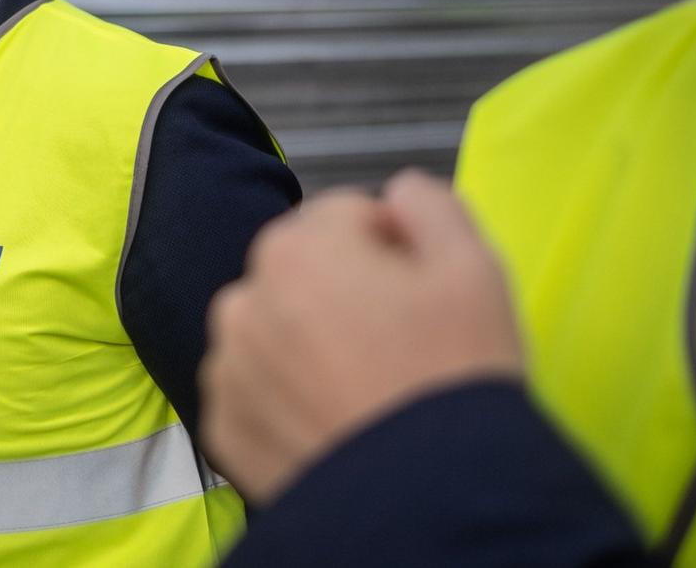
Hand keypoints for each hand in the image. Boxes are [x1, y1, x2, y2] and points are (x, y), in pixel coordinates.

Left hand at [198, 169, 525, 504]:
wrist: (429, 502)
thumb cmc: (453, 377)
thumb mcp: (473, 267)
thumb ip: (430, 204)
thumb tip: (398, 192)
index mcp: (297, 248)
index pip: (347, 216)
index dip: (394, 249)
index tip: (422, 294)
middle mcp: (243, 298)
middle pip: (302, 271)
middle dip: (343, 292)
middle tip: (396, 345)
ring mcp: (226, 367)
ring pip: (273, 331)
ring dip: (307, 343)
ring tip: (363, 389)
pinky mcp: (222, 428)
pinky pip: (255, 393)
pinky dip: (285, 400)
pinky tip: (333, 423)